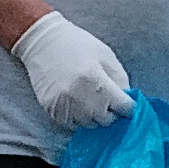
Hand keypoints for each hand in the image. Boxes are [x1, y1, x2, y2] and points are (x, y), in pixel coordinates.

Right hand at [13, 9, 132, 129]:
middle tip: (108, 102)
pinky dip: (78, 118)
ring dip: (94, 117)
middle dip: (111, 113)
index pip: (121, 106)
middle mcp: (78, 94)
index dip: (127, 106)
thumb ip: (120, 79)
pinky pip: (71, 124)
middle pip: (105, 119)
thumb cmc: (77, 45)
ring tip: (92, 102)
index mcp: (94, 78)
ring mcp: (62, 103)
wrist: (41, 42)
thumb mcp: (105, 55)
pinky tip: (78, 104)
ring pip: (88, 124)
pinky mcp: (50, 108)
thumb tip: (127, 102)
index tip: (126, 104)